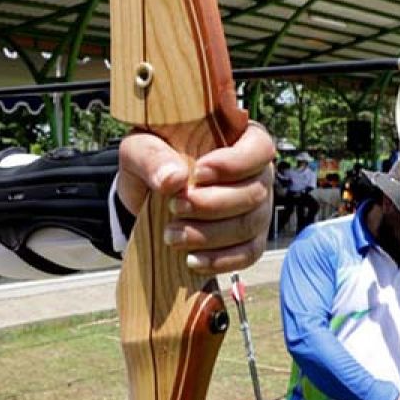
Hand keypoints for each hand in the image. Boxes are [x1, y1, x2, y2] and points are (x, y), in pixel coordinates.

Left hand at [116, 122, 272, 274]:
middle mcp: (258, 173)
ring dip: (210, 234)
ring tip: (173, 235)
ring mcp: (258, 208)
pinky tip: (192, 260)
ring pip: (249, 225)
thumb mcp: (140, 150)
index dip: (234, 163)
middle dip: (213, 204)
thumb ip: (152, 157)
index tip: (199, 174)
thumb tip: (174, 179)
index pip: (259, 147)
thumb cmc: (152, 163)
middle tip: (175, 207)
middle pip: (255, 192)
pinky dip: (220, 259)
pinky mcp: (250, 239)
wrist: (146, 198)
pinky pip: (249, 253)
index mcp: (240, 139)